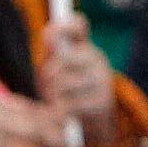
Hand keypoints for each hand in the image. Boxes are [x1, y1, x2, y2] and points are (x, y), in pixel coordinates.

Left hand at [36, 15, 113, 130]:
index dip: (64, 25)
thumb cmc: (67, 89)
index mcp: (84, 45)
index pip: (78, 25)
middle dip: (47, 72)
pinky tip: (64, 110)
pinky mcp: (102, 101)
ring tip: (55, 98)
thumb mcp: (57, 68)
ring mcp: (102, 79)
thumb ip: (51, 51)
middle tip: (45, 82)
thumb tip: (49, 35)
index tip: (48, 35)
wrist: (93, 120)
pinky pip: (71, 103)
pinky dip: (62, 109)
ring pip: (64, 83)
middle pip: (64, 57)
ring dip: (52, 94)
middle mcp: (98, 58)